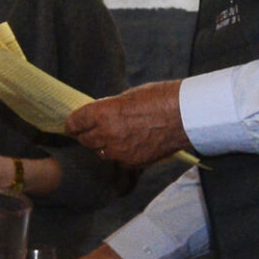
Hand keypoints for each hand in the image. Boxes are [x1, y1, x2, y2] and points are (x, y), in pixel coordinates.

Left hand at [65, 81, 191, 166]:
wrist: (186, 116)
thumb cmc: (159, 98)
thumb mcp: (127, 96)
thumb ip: (109, 109)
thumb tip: (98, 116)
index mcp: (102, 113)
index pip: (75, 123)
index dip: (73, 124)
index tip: (72, 124)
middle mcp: (107, 134)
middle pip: (85, 140)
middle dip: (85, 135)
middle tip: (88, 131)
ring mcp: (120, 151)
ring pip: (100, 152)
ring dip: (101, 146)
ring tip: (110, 137)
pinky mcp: (133, 162)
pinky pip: (118, 161)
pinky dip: (119, 154)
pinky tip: (127, 145)